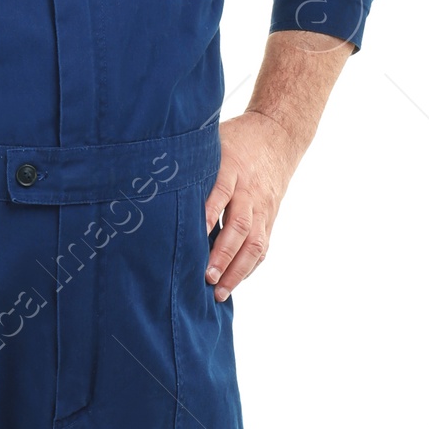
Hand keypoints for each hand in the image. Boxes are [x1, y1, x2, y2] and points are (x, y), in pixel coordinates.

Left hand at [203, 109, 302, 299]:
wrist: (277, 136)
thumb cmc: (234, 142)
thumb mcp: (212, 144)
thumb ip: (190, 162)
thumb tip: (151, 181)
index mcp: (231, 168)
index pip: (220, 192)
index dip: (208, 214)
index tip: (194, 236)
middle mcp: (249, 191)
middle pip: (239, 225)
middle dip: (222, 254)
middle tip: (206, 277)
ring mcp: (262, 207)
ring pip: (255, 242)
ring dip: (237, 270)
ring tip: (219, 292)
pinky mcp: (269, 218)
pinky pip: (262, 246)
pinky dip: (249, 267)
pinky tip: (233, 283)